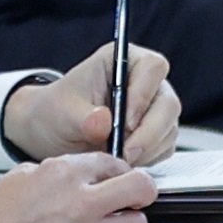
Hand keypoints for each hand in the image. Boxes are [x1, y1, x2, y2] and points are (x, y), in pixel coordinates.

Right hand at [0, 151, 154, 222]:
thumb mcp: (29, 171)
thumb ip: (67, 169)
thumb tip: (96, 172)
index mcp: (65, 174)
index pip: (115, 163)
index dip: (117, 169)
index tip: (112, 176)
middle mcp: (80, 205)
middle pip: (140, 191)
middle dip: (139, 190)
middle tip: (129, 196)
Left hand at [7, 40, 180, 163]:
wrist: (53, 133)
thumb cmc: (56, 112)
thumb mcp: (62, 113)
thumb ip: (82, 118)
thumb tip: (104, 122)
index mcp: (123, 61)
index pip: (152, 68)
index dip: (143, 94)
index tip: (125, 122)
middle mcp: (146, 82)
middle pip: (168, 103)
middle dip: (149, 133)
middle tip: (125, 153)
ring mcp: (154, 109)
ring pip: (169, 129)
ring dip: (147, 149)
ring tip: (116, 159)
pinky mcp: (157, 134)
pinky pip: (165, 148)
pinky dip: (147, 159)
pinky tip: (122, 160)